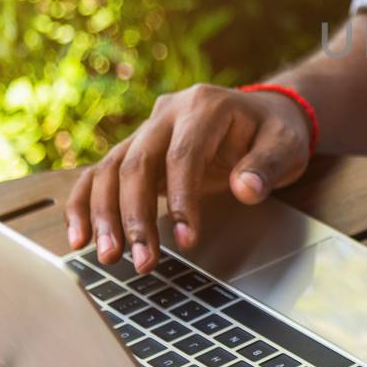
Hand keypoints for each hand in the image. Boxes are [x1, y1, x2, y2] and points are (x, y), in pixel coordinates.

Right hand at [64, 83, 312, 271]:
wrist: (263, 114)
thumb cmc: (275, 132)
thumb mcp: (286, 145)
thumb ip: (267, 166)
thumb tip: (246, 189)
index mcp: (205, 106)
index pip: (182, 155)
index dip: (181, 199)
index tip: (186, 240)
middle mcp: (167, 113)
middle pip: (137, 163)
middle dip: (134, 216)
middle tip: (142, 261)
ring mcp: (147, 130)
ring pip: (110, 170)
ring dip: (104, 215)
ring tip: (107, 257)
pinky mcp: (135, 151)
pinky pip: (100, 175)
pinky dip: (84, 204)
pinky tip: (79, 237)